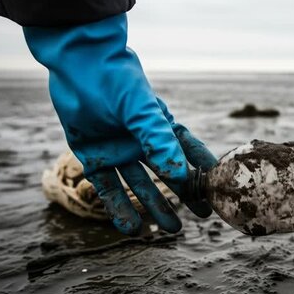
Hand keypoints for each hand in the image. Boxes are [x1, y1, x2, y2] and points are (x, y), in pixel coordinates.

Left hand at [23, 13, 216, 234]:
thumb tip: (179, 175)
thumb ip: (158, 141)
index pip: (189, 152)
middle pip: (168, 174)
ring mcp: (120, 151)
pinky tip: (131, 227)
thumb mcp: (141, 110)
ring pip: (141, 186)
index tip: (217, 191)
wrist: (77, 64)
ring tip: (170, 229)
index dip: (203, 171)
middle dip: (184, 195)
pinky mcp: (96, 158)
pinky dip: (119, 207)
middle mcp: (143, 142)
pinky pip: (109, 188)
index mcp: (161, 126)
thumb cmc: (116, 79)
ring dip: (154, 207)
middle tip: (201, 216)